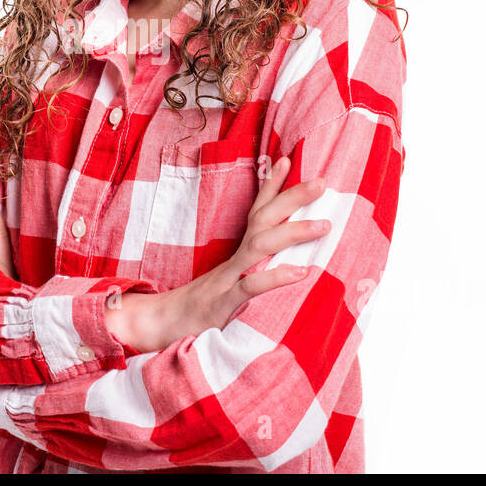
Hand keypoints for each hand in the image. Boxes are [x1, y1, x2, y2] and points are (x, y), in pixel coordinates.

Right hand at [105, 156, 327, 352]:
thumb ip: (250, 270)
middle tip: (322, 181)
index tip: (287, 159)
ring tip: (325, 224)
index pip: (256, 211)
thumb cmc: (201, 307)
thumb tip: (278, 260)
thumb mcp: (228, 282)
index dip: (271, 186)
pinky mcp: (225, 304)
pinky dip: (276, 277)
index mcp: (237, 254)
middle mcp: (234, 260)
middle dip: (292, 197)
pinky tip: (302, 272)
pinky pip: (252, 287)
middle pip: (263, 219)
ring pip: (261, 245)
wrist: (160, 326)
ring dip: (293, 232)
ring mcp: (228, 280)